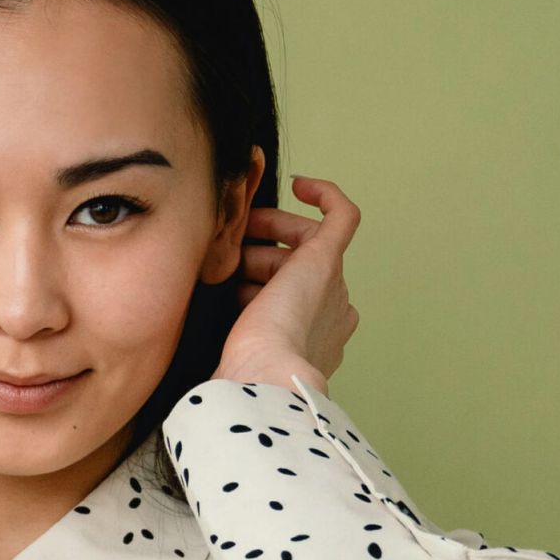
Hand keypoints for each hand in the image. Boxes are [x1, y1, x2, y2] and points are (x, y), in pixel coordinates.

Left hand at [212, 176, 361, 393]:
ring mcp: (333, 285)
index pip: (293, 298)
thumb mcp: (238, 349)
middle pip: (297, 268)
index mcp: (316, 338)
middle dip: (262, 256)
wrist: (263, 374)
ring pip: (306, 244)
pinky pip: (341, 216)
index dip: (263, 282)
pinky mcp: (327, 260)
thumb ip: (239, 333)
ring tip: (235, 239)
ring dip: (269, 235)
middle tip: (230, 252)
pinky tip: (299, 185)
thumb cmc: (245, 370)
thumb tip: (217, 322)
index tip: (236, 279)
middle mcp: (333, 312)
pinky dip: (325, 195)